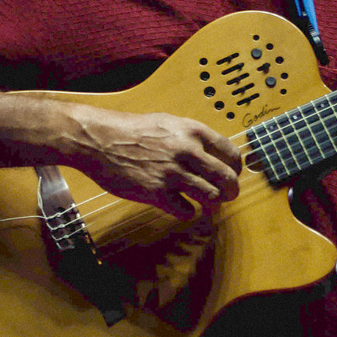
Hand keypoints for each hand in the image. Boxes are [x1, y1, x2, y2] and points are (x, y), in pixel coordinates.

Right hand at [67, 106, 241, 218]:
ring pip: (210, 197)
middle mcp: (187, 151)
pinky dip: (188, 213)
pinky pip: (185, 211)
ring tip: (208, 206)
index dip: (236, 168)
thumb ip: (192, 137)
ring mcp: (172, 173)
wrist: (100, 140)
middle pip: (226, 178)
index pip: (231, 153)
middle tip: (228, 196)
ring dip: (213, 205)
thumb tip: (212, 153)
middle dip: (231, 191)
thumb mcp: (169, 123)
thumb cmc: (132, 130)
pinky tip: (182, 208)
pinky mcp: (156, 193)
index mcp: (193, 132)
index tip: (234, 175)